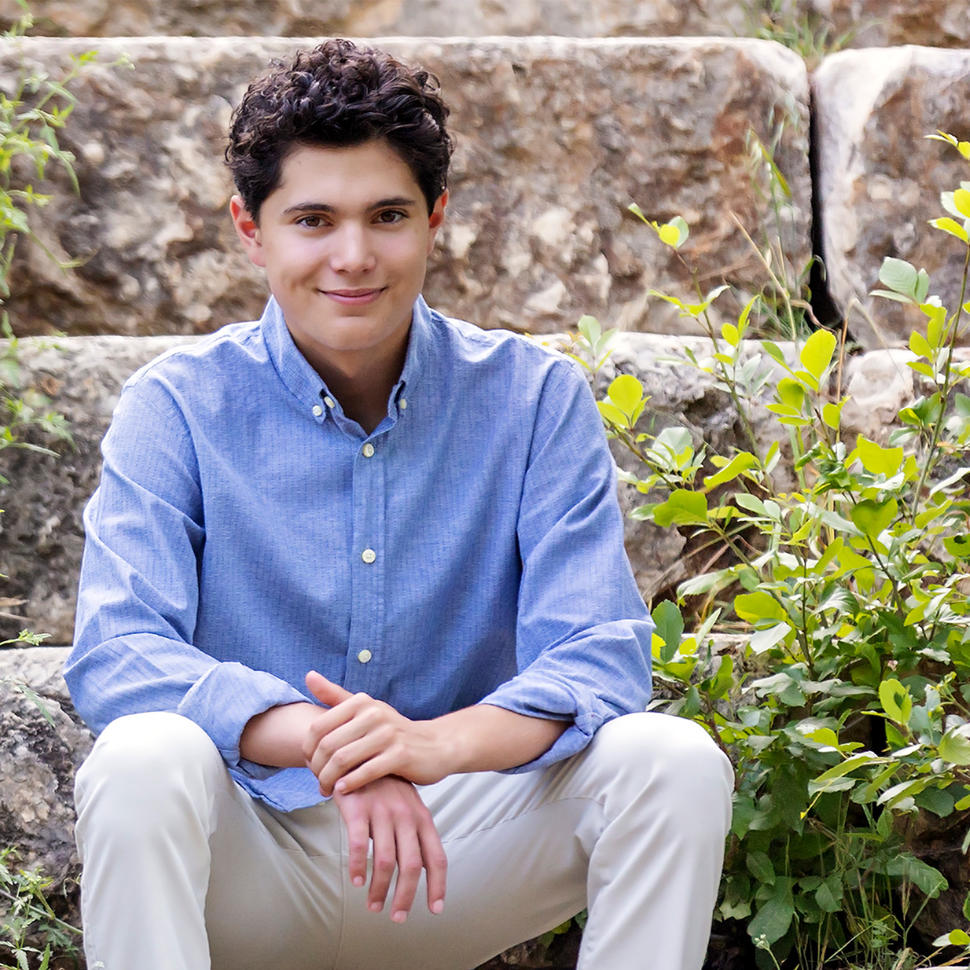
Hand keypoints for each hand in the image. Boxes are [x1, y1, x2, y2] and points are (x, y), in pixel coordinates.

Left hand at [303, 670, 452, 795]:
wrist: (435, 745)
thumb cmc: (393, 730)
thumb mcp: (366, 709)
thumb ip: (335, 695)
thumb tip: (309, 675)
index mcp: (362, 702)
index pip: (319, 726)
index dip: (308, 749)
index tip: (309, 763)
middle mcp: (374, 714)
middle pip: (329, 745)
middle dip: (317, 768)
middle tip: (317, 781)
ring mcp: (388, 734)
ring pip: (344, 760)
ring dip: (329, 780)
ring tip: (327, 789)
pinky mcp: (400, 755)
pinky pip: (365, 772)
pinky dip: (349, 784)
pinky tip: (343, 790)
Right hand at [334, 775, 446, 922]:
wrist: (359, 755)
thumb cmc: (386, 787)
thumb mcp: (408, 807)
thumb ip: (416, 835)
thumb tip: (425, 872)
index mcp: (422, 818)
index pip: (436, 857)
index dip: (437, 885)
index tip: (435, 909)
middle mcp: (406, 816)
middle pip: (411, 865)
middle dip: (405, 896)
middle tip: (398, 917)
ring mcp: (383, 811)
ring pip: (386, 860)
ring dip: (379, 888)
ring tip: (373, 906)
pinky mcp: (358, 808)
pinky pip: (359, 844)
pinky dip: (359, 866)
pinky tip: (356, 881)